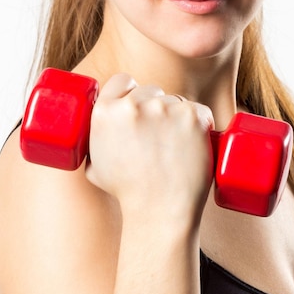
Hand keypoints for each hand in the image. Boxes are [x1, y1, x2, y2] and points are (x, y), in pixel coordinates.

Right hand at [85, 73, 214, 221]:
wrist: (160, 211)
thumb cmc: (128, 193)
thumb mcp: (94, 166)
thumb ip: (93, 143)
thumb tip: (95, 132)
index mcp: (105, 112)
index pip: (122, 81)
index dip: (130, 91)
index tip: (138, 105)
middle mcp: (134, 105)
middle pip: (150, 91)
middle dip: (155, 107)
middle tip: (160, 135)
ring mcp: (165, 109)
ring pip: (176, 101)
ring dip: (178, 117)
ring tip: (176, 148)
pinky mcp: (193, 117)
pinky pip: (200, 111)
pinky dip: (200, 124)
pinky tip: (195, 143)